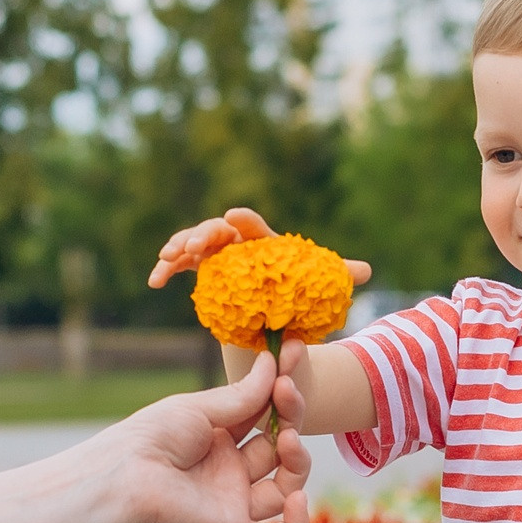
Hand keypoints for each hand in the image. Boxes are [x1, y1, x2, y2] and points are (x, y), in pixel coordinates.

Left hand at [100, 351, 309, 522]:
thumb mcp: (199, 408)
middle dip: (290, 419)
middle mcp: (228, 472)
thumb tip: (272, 363)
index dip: (282, 391)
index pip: (264, 416)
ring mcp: (231, 501)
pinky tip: (297, 497)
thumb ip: (242, 395)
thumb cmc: (150, 436)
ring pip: (283, 490)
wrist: (123, 473)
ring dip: (297, 463)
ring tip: (285, 439)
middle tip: (286, 391)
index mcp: (217, 440)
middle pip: (278, 450)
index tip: (294, 354)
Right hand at [146, 206, 373, 289]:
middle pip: (216, 230)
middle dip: (203, 234)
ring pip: (193, 243)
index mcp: (261, 242)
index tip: (233, 216)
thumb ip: (337, 275)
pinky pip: (179, 264)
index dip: (243, 219)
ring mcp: (215, 253)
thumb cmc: (294, 291)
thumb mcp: (316, 285)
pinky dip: (165, 270)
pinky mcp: (199, 268)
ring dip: (178, 247)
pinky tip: (154, 281)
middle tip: (193, 246)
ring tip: (168, 259)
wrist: (270, 307)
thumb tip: (367, 271)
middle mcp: (235, 242)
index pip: (251, 225)